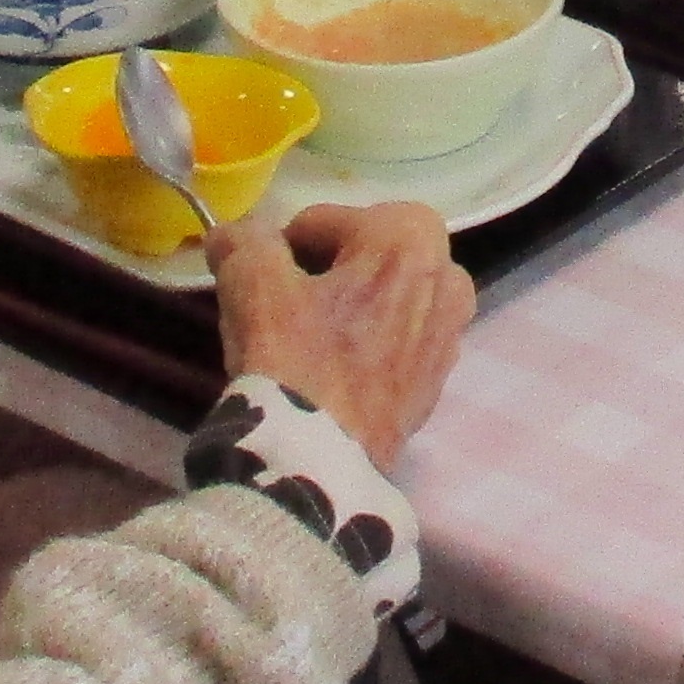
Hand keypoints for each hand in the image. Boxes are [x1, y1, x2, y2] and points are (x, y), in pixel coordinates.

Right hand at [210, 200, 474, 473]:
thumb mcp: (254, 287)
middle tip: (282, 303)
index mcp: (410, 240)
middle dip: (325, 270)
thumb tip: (235, 233)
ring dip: (349, 305)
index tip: (261, 277)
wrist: (320, 463)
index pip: (328, 220)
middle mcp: (447, 280)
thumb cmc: (294, 361)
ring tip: (305, 339)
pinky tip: (329, 373)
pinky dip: (365, 344)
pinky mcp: (437, 383)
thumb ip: (244, 243)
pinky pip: (397, 342)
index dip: (286, 244)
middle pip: (368, 255)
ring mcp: (449, 336)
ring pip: (387, 298)